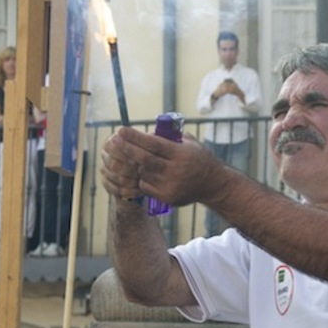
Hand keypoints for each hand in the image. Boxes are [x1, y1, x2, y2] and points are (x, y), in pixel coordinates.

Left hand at [102, 126, 223, 206]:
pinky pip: (145, 186)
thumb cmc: (198, 159)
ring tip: (131, 157)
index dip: (135, 137)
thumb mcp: (189, 143)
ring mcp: (171, 185)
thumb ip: (169, 137)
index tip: (121, 130)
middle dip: (127, 148)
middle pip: (144, 159)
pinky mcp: (167, 197)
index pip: (153, 144)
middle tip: (114, 140)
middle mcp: (175, 170)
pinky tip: (144, 172)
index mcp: (181, 154)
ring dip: (135, 165)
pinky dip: (142, 178)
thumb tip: (145, 132)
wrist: (213, 184)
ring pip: (143, 173)